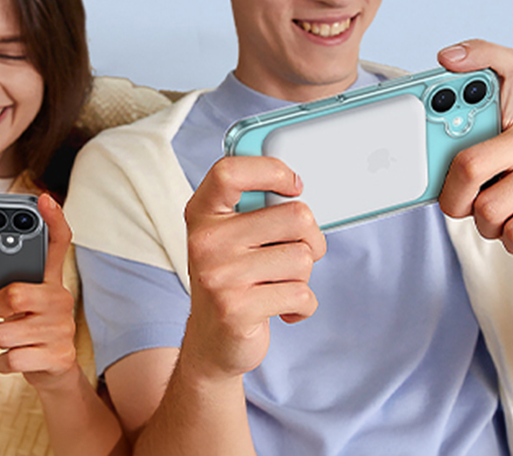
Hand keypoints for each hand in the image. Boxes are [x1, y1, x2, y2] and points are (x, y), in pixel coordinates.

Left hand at [0, 193, 78, 389]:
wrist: (55, 372)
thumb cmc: (32, 329)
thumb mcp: (26, 304)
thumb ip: (11, 285)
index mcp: (51, 282)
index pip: (58, 244)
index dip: (52, 220)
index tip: (44, 199)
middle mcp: (60, 300)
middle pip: (14, 295)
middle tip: (4, 313)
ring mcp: (61, 329)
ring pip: (4, 332)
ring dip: (1, 340)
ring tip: (16, 339)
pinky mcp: (58, 357)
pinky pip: (10, 358)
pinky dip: (4, 362)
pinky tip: (18, 357)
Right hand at [181, 156, 325, 381]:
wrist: (213, 342)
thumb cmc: (232, 280)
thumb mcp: (230, 237)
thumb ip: (255, 209)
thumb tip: (296, 190)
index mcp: (202, 214)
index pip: (229, 172)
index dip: (271, 170)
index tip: (294, 185)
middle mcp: (205, 241)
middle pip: (294, 216)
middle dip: (311, 238)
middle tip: (296, 252)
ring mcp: (219, 275)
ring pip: (302, 258)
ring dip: (303, 276)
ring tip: (278, 284)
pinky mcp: (237, 309)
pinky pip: (301, 294)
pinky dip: (303, 306)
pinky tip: (282, 309)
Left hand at [437, 39, 512, 275]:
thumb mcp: (483, 180)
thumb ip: (459, 162)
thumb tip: (421, 163)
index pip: (505, 69)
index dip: (478, 55)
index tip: (445, 58)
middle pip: (468, 163)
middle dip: (455, 199)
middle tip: (465, 206)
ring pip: (488, 207)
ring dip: (486, 227)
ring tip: (506, 219)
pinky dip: (509, 242)